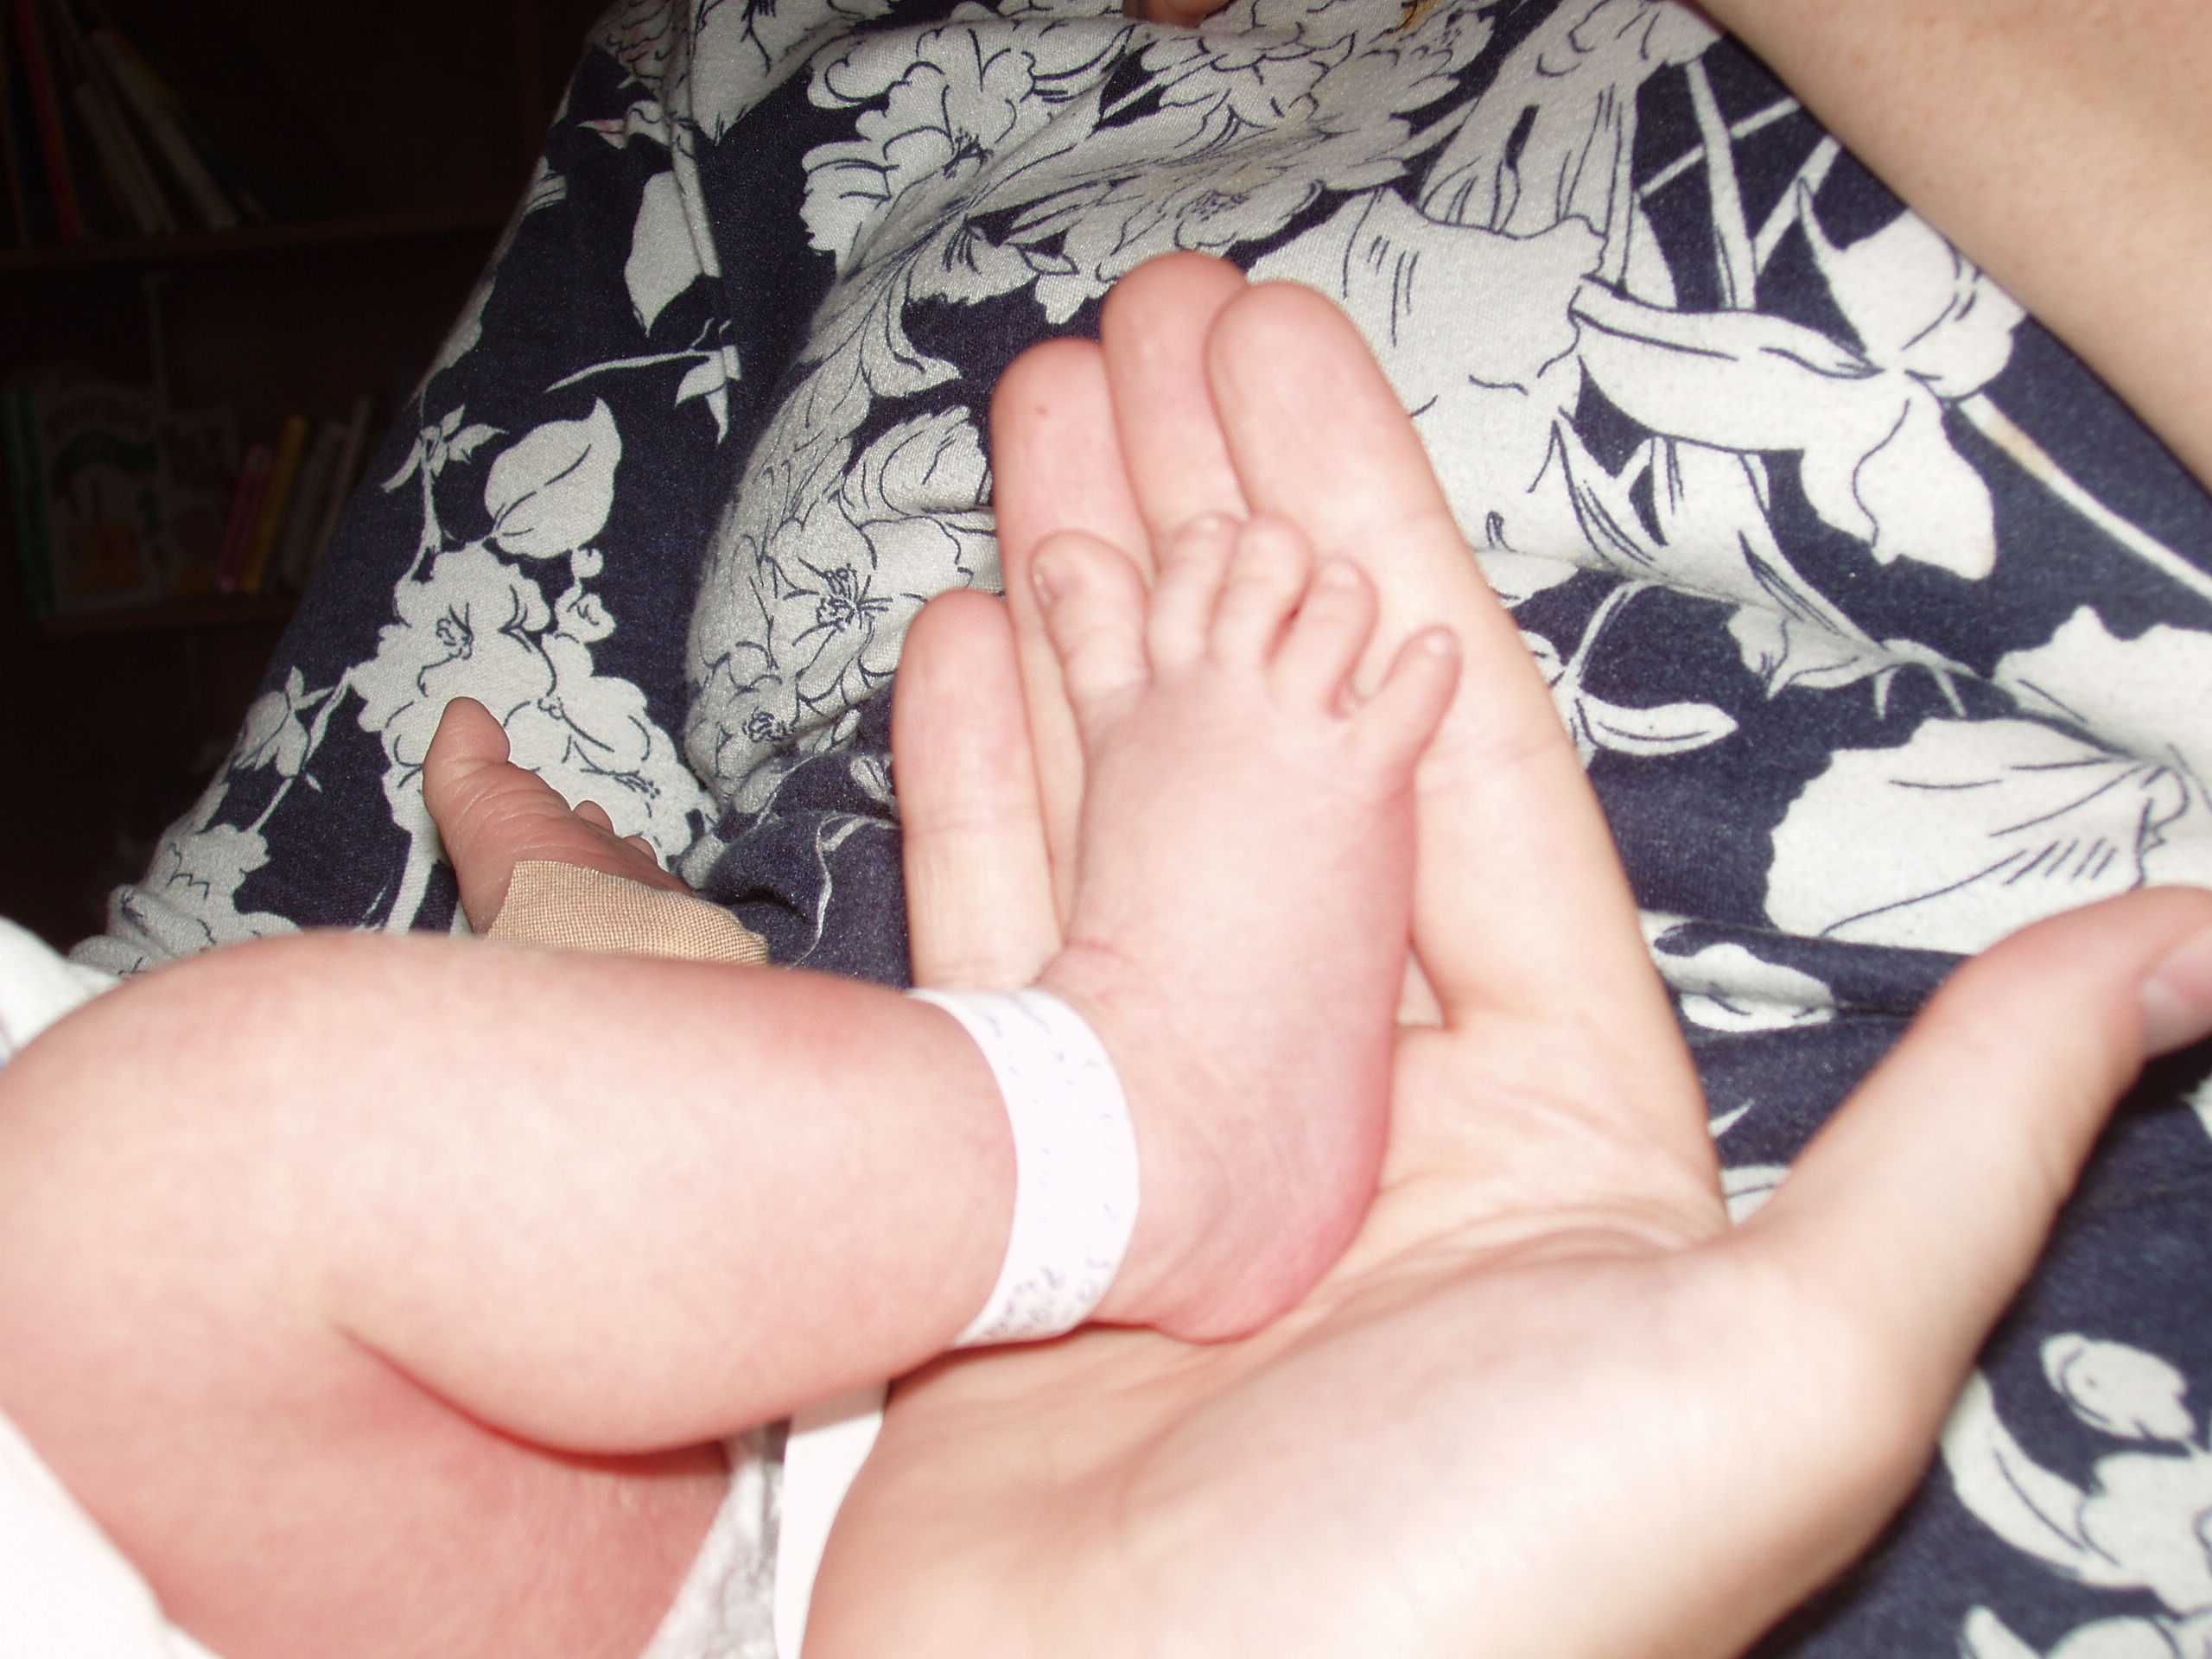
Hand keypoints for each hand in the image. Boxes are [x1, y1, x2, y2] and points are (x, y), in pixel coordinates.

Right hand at [859, 255, 2211, 1658]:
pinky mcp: (1019, 1169)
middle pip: (1277, 736)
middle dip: (1210, 521)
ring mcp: (1173, 1118)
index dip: (1368, 536)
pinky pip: (995, 930)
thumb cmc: (1469, 1609)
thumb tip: (2185, 937)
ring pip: (1130, 799)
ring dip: (1083, 609)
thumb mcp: (1779, 1360)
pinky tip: (960, 632)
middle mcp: (1359, 1089)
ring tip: (1034, 427)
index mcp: (1545, 1099)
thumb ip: (1963, 1133)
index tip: (1281, 368)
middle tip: (1140, 337)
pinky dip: (975, 782)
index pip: (1452, 748)